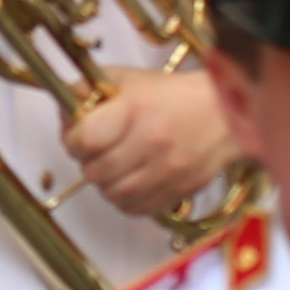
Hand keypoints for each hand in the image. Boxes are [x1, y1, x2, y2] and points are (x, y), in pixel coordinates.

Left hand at [61, 68, 237, 222]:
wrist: (224, 114)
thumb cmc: (174, 96)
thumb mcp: (128, 80)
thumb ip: (89, 89)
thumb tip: (64, 106)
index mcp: (135, 109)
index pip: (84, 139)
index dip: (73, 140)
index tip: (79, 137)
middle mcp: (151, 142)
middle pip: (94, 171)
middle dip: (89, 162)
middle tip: (98, 152)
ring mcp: (166, 171)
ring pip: (112, 194)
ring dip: (107, 183)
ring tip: (116, 167)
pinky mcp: (177, 192)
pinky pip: (135, 209)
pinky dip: (127, 199)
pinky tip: (133, 181)